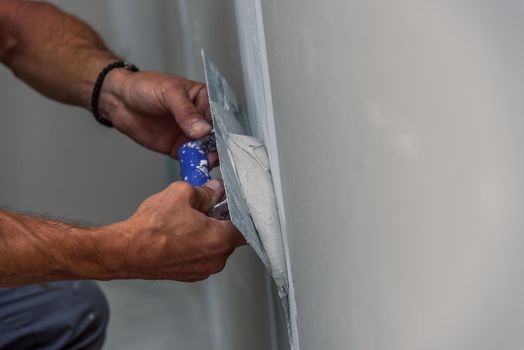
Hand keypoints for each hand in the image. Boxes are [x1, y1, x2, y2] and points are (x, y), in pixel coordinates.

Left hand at [99, 69, 217, 164]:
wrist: (118, 99)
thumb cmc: (144, 87)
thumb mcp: (169, 93)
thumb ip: (186, 112)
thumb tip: (203, 130)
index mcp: (204, 100)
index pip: (220, 117)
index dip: (224, 130)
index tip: (224, 142)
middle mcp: (200, 119)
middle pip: (217, 137)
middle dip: (218, 148)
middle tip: (215, 156)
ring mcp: (190, 135)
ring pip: (206, 151)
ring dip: (207, 159)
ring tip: (204, 163)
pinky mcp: (178, 149)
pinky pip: (191, 160)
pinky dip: (194, 166)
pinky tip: (195, 169)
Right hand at [113, 180, 244, 281]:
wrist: (126, 251)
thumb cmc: (151, 228)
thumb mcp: (181, 194)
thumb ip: (205, 192)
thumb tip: (215, 191)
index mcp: (220, 240)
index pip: (247, 227)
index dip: (240, 211)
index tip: (233, 203)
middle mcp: (215, 260)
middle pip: (230, 237)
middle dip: (221, 221)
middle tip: (207, 207)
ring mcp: (202, 270)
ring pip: (215, 247)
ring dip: (208, 233)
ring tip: (188, 220)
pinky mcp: (188, 274)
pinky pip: (201, 256)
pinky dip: (196, 244)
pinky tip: (180, 233)